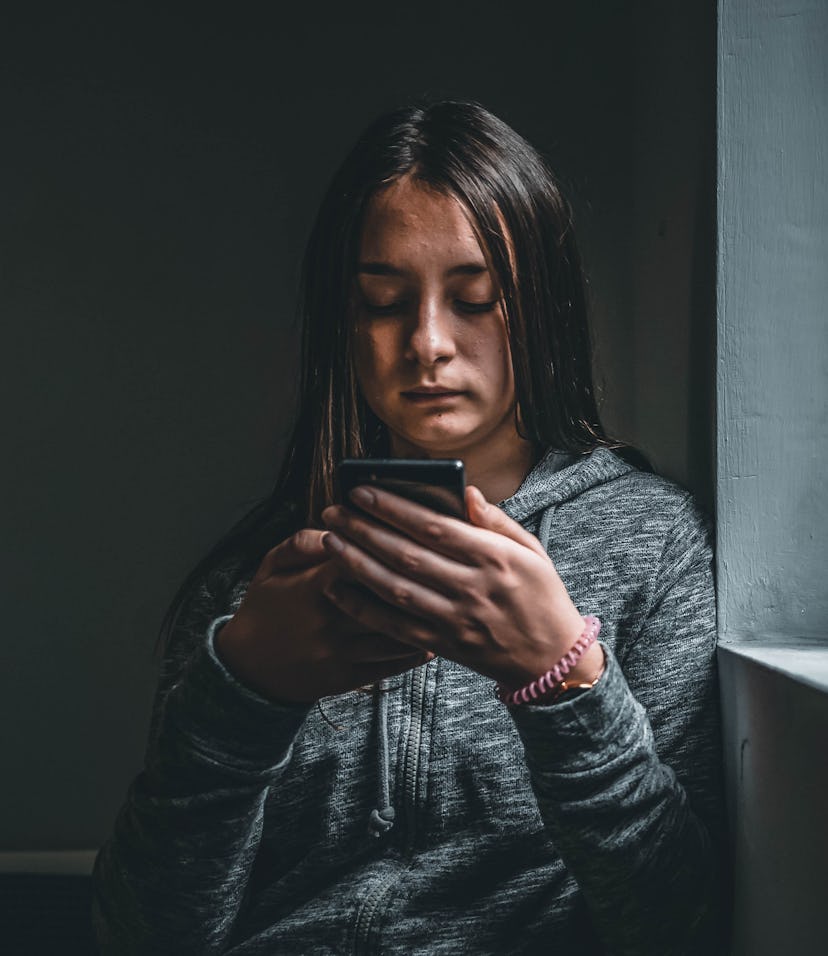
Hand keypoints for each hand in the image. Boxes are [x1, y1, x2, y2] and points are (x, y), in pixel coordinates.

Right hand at [215, 529, 433, 703]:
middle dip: (417, 581)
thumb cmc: (264, 609)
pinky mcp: (347, 676)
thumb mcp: (270, 567)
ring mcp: (341, 651)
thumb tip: (332, 528)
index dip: (386, 545)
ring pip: (396, 632)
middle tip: (444, 568)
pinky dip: (416, 652)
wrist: (247, 670)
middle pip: (386, 595)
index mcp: (312, 587)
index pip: (360, 559)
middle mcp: (330, 619)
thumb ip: (300, 543)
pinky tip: (433, 638)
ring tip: (446, 603)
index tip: (408, 534)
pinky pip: (391, 665)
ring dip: (426, 618)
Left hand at [320, 485, 603, 690]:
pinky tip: (337, 589)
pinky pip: (395, 626)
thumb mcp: (532, 550)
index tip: (362, 491)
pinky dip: (363, 608)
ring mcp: (456, 619)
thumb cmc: (541, 596)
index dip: (393, 508)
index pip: (434, 526)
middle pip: (406, 554)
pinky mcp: (443, 645)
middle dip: (364, 530)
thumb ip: (497, 521)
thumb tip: (467, 491)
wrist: (551, 659)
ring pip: (395, 589)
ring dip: (356, 564)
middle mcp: (473, 588)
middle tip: (333, 511)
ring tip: (329, 541)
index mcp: (495, 557)